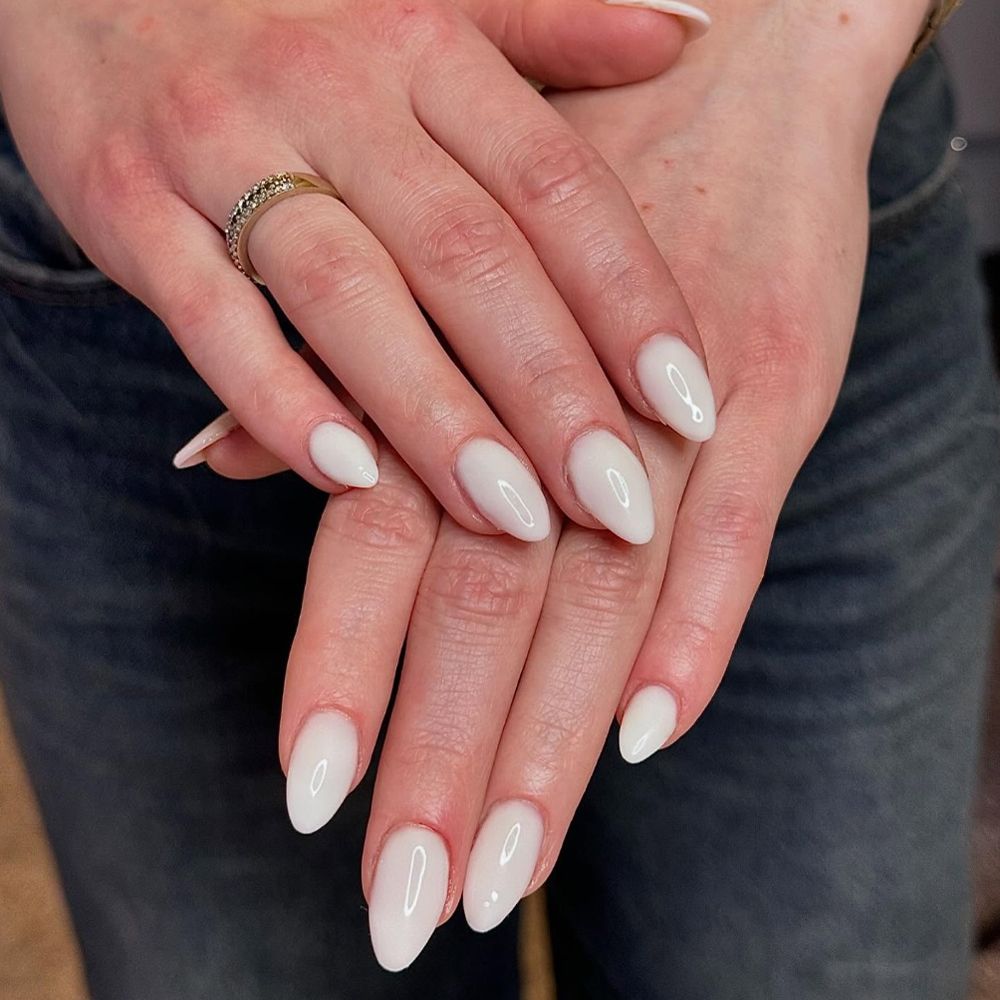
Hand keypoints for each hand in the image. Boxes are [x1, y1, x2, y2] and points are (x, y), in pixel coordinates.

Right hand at [0, 0, 715, 545]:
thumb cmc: (285, 13)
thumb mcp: (420, 2)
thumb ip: (547, 28)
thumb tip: (681, 34)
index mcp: (423, 43)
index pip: (555, 184)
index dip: (631, 299)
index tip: (691, 406)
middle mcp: (332, 88)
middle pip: (468, 255)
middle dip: (552, 390)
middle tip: (621, 504)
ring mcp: (222, 146)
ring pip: (349, 297)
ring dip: (436, 417)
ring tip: (514, 520)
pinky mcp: (130, 205)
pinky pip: (210, 316)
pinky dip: (275, 401)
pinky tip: (346, 480)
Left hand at [271, 0, 932, 970]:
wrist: (731, 70)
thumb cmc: (565, 187)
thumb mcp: (431, 263)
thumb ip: (330, 381)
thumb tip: (209, 462)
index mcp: (456, 373)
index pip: (377, 547)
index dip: (342, 677)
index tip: (313, 806)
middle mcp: (550, 401)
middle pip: (481, 602)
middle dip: (441, 764)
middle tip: (407, 909)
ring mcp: (670, 404)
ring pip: (597, 599)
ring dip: (548, 745)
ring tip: (504, 873)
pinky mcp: (771, 397)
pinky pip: (734, 539)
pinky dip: (695, 639)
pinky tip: (652, 739)